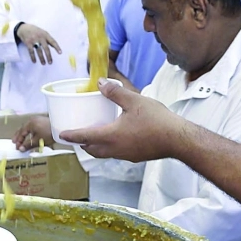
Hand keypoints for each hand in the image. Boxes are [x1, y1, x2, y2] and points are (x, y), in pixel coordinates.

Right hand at [13, 115, 53, 150]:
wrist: (61, 128)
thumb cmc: (48, 134)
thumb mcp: (38, 141)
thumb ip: (28, 145)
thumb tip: (20, 149)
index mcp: (30, 123)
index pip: (21, 132)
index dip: (18, 141)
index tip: (17, 147)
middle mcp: (33, 120)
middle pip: (23, 128)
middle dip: (19, 135)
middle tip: (14, 142)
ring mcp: (38, 119)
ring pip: (28, 127)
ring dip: (24, 133)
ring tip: (22, 139)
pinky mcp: (43, 121)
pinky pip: (33, 126)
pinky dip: (30, 131)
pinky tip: (31, 135)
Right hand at [16, 23, 61, 64]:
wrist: (23, 28)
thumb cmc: (35, 31)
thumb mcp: (43, 32)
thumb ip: (47, 39)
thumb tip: (54, 46)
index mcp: (45, 34)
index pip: (53, 41)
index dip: (57, 47)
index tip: (60, 53)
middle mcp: (40, 37)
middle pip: (46, 48)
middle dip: (48, 56)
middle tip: (50, 62)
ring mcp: (34, 40)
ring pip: (39, 51)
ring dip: (42, 58)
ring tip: (44, 63)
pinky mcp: (28, 43)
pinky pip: (31, 51)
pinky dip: (33, 57)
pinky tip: (34, 61)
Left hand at [59, 79, 188, 161]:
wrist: (178, 139)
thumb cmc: (157, 120)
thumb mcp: (134, 101)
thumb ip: (116, 93)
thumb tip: (101, 83)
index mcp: (111, 136)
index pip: (85, 137)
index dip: (72, 135)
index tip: (61, 134)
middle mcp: (115, 149)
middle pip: (93, 150)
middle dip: (82, 144)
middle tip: (77, 136)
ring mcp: (126, 155)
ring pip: (105, 153)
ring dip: (96, 147)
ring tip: (94, 136)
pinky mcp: (135, 156)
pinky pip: (116, 153)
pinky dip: (109, 147)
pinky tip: (116, 138)